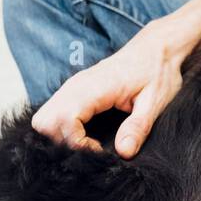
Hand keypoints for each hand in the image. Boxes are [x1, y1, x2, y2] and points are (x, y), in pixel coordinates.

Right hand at [31, 17, 189, 157]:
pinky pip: (52, 113)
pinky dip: (60, 129)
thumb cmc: (157, 71)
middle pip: (44, 122)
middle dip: (62, 143)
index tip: (99, 151)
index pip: (64, 119)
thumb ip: (138, 126)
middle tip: (90, 151)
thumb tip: (123, 152)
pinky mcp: (73, 91)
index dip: (77, 143)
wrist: (156, 47)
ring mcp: (71, 87)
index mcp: (94, 87)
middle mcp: (76, 86)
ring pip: (43, 119)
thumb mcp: (155, 101)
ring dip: (59, 137)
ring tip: (87, 145)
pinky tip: (84, 136)